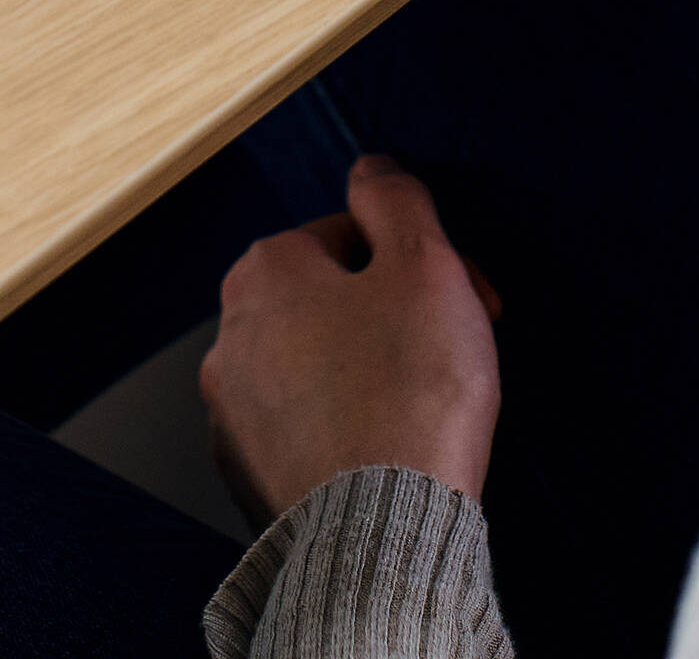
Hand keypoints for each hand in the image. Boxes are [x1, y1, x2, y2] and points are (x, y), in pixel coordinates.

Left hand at [198, 154, 501, 529]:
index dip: (422, 266)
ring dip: (366, 372)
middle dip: (393, 317)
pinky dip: (341, 431)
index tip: (469, 301)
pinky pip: (303, 429)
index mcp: (265, 270)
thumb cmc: (409, 397)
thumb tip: (373, 167)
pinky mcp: (246, 470)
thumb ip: (395, 200)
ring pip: (314, 365)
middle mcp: (229, 331)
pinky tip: (384, 449)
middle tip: (451, 353)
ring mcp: (231, 407)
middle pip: (330, 301)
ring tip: (419, 407)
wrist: (381, 531)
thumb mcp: (423, 267)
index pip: (352, 239)